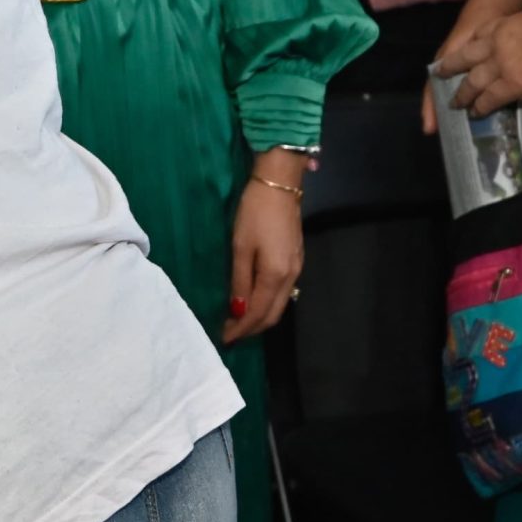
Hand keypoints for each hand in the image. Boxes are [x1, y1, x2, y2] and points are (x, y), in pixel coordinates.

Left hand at [224, 167, 304, 344]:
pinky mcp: (296, 260)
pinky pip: (283, 292)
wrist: (279, 184)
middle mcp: (291, 277)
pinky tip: (252, 300)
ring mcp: (297, 269)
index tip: (224, 338)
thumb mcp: (241, 246)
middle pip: (273, 314)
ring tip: (238, 321)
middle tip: (229, 333)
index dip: (241, 329)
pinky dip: (267, 303)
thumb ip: (240, 280)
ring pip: (279, 305)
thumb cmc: (254, 213)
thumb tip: (237, 310)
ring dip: (260, 317)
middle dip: (252, 328)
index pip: (258, 313)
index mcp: (276, 275)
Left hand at [436, 7, 521, 117]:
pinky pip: (489, 99)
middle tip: (440, 74)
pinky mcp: (512, 85)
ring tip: (455, 103)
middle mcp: (497, 44)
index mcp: (506, 24)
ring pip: (473, 82)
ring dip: (462, 94)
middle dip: (451, 68)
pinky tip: (474, 113)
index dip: (469, 45)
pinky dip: (479, 107)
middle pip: (466, 58)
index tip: (464, 51)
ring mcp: (502, 65)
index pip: (480, 34)